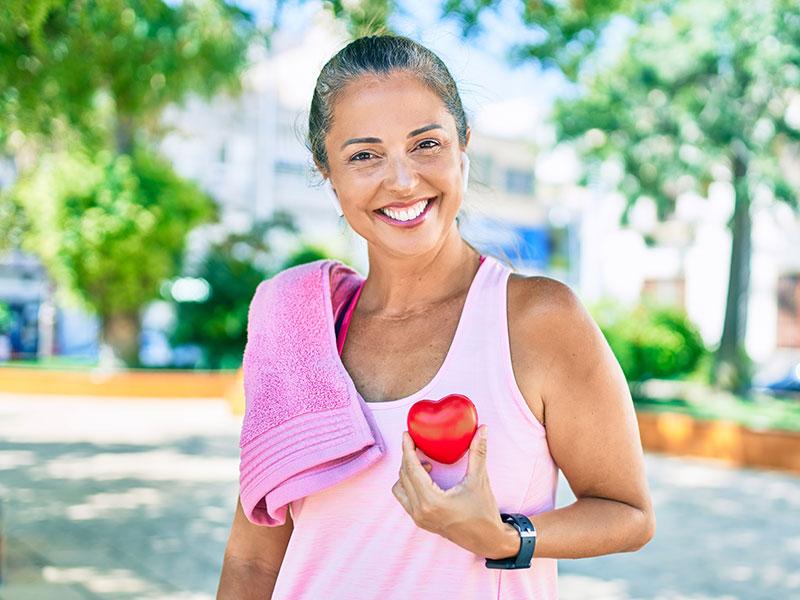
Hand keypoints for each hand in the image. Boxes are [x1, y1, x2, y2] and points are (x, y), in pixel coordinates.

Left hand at [391, 425, 514, 558]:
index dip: (407, 449)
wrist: (487, 541)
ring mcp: (418, 518)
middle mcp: (421, 511)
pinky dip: (409, 484)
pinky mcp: (420, 521)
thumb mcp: (480, 480)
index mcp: (432, 501)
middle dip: (407, 456)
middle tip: (416, 442)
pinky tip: (427, 477)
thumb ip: (478, 453)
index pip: (412, 469)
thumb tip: (483, 428)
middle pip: (404, 476)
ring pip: (400, 488)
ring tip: (426, 463)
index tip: (406, 434)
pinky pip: (405, 498)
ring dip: (407, 472)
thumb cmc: (484, 512)